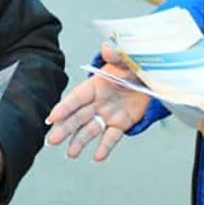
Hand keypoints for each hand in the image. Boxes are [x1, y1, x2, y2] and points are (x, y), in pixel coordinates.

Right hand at [45, 44, 151, 161]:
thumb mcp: (126, 59)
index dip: (65, 107)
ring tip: (71, 153)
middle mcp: (97, 102)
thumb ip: (116, 55)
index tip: (53, 117)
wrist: (151, 78)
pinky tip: (98, 157)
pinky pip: (111, 137)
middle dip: (65, 128)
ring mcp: (108, 114)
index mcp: (95, 85)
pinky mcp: (120, 124)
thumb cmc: (133, 67)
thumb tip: (107, 48)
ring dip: (79, 141)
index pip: (76, 98)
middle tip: (52, 140)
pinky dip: (105, 147)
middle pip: (78, 117)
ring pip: (90, 130)